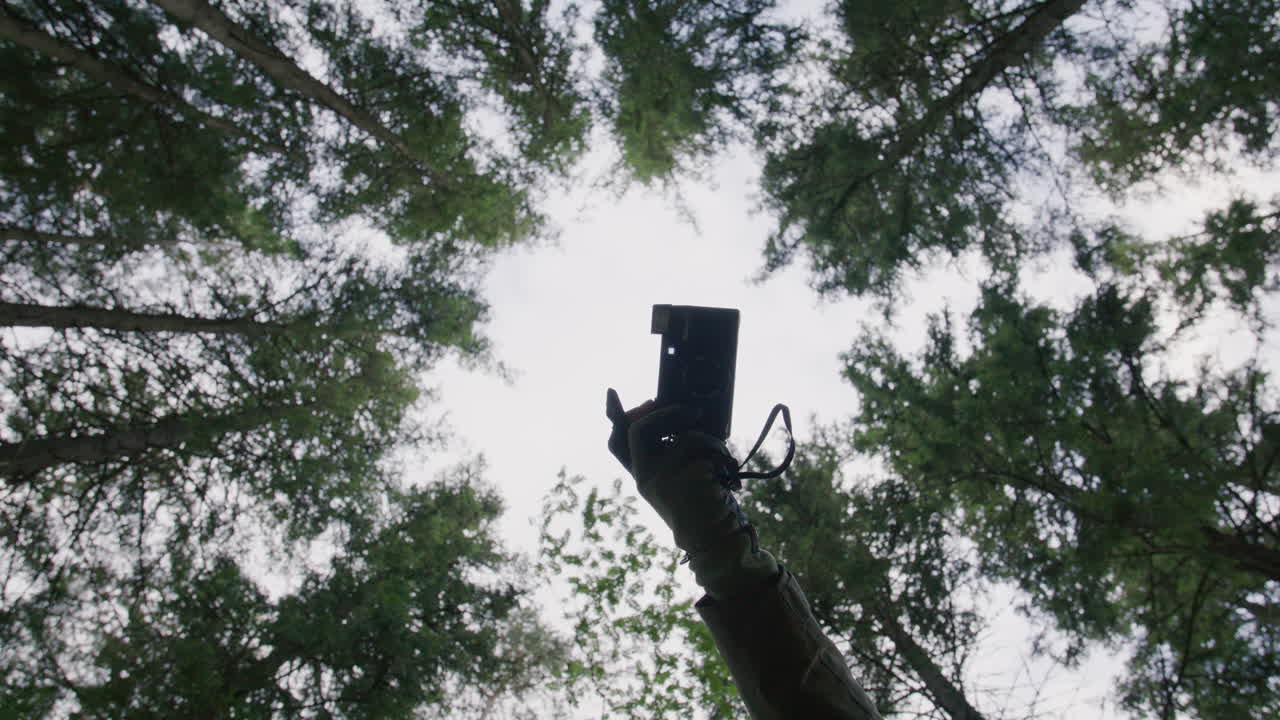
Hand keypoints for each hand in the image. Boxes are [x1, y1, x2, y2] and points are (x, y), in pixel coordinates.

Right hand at [606, 388, 743, 553]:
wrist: (714, 539)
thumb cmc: (702, 507)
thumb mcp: (678, 481)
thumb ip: (670, 454)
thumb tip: (682, 415)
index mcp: (642, 477)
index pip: (616, 444)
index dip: (613, 417)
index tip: (612, 393)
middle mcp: (645, 478)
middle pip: (639, 430)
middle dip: (664, 413)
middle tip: (691, 411)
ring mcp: (661, 479)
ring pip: (682, 437)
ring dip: (706, 437)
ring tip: (718, 449)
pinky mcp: (683, 479)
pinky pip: (702, 449)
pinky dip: (718, 450)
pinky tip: (726, 464)